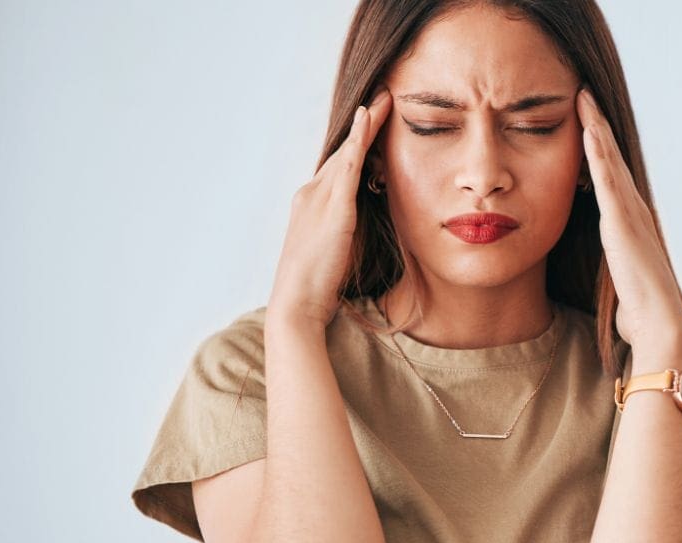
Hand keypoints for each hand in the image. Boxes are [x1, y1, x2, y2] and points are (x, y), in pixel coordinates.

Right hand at [268, 86, 392, 327]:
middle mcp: (310, 195)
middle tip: (385, 97)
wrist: (296, 306)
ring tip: (386, 98)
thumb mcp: (337, 254)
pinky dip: (358, 140)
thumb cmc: (318, 289)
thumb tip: (368, 226)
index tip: (373, 123)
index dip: (355, 145)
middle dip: (363, 126)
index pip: (338, 168)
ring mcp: (318, 199)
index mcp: (310, 207)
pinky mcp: (333, 209)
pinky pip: (348, 166)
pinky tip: (369, 118)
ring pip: (346, 152)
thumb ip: (349, 234)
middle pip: (341, 154)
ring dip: (366, 123)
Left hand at [574, 87, 681, 351]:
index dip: (600, 150)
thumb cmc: (640, 313)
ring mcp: (629, 213)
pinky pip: (606, 178)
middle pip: (611, 159)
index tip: (586, 123)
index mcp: (630, 224)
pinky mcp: (620, 221)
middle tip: (584, 94)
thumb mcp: (624, 284)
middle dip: (598, 125)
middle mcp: (633, 211)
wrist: (659, 323)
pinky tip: (588, 129)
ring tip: (583, 98)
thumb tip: (620, 292)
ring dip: (596, 127)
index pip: (611, 178)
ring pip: (609, 160)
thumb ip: (620, 275)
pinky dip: (598, 151)